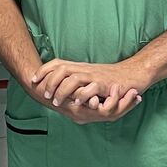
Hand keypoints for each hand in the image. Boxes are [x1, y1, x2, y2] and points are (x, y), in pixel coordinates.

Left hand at [29, 58, 150, 123]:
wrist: (133, 74)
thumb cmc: (112, 78)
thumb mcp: (90, 76)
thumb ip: (77, 79)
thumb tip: (59, 84)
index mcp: (80, 67)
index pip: (57, 63)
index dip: (43, 70)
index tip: (33, 79)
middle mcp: (85, 69)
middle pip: (61, 69)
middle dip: (49, 82)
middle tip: (45, 94)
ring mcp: (94, 76)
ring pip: (73, 78)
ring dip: (62, 90)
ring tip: (57, 101)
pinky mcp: (105, 84)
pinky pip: (90, 88)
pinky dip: (82, 95)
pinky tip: (76, 103)